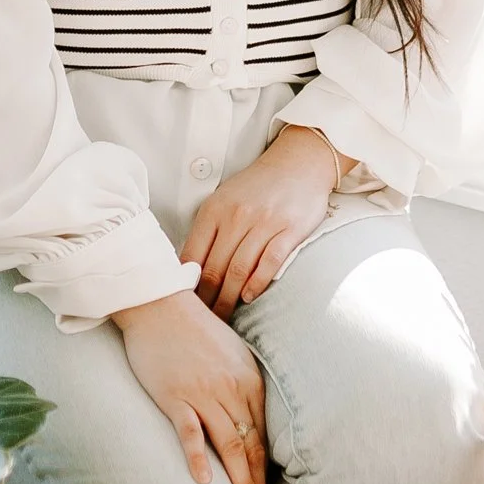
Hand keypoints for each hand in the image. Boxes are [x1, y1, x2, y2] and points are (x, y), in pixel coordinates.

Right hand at [110, 290, 267, 483]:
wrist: (158, 303)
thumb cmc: (193, 327)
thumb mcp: (230, 351)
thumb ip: (241, 382)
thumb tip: (249, 415)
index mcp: (247, 378)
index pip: (261, 432)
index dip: (266, 466)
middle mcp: (230, 388)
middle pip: (249, 444)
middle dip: (258, 482)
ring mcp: (202, 392)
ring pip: (227, 444)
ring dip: (240, 481)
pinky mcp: (174, 395)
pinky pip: (189, 431)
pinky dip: (197, 456)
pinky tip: (205, 481)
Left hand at [181, 125, 347, 320]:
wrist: (298, 163)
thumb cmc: (258, 186)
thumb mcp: (225, 200)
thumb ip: (209, 230)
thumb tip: (189, 268)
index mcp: (214, 209)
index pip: (193, 255)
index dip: (187, 285)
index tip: (185, 304)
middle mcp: (236, 216)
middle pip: (214, 268)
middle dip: (207, 300)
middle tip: (203, 321)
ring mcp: (264, 222)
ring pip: (239, 270)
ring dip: (229, 299)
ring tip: (224, 317)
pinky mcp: (289, 229)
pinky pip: (270, 262)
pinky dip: (257, 283)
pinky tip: (250, 297)